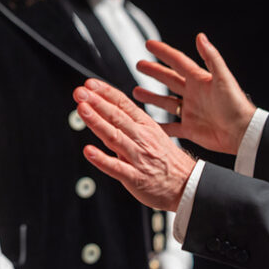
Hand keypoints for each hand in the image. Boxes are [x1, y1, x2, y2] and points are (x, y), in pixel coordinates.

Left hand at [75, 79, 196, 211]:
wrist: (188, 185)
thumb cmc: (166, 159)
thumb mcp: (152, 132)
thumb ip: (129, 121)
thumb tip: (105, 106)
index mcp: (145, 125)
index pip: (123, 104)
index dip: (105, 92)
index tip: (90, 84)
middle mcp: (141, 138)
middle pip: (116, 117)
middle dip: (97, 102)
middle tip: (80, 92)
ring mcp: (138, 157)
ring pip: (114, 137)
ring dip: (97, 122)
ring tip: (82, 110)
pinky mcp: (135, 177)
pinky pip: (117, 167)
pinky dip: (102, 159)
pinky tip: (89, 151)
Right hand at [136, 33, 255, 154]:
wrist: (242, 133)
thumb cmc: (236, 105)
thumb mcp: (222, 78)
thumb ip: (211, 57)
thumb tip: (200, 36)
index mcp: (200, 80)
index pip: (178, 62)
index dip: (163, 52)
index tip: (149, 44)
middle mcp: (193, 94)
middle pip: (169, 79)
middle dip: (154, 72)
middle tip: (139, 64)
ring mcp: (190, 111)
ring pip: (166, 102)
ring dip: (152, 97)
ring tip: (136, 92)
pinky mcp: (190, 129)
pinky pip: (171, 128)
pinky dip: (159, 126)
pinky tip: (148, 124)